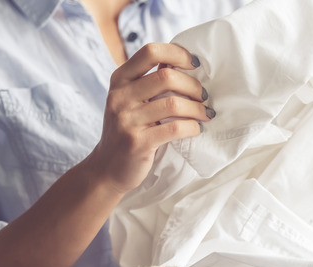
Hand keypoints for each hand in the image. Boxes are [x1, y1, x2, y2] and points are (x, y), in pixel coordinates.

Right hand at [87, 43, 213, 194]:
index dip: (177, 53)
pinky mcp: (138, 143)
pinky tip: (196, 129)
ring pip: (173, 103)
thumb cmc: (127, 131)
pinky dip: (192, 127)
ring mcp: (127, 120)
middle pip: (166, 76)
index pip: (150, 51)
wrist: (106, 169)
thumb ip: (149, 82)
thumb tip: (181, 62)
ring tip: (205, 114)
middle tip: (204, 97)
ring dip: (197, 109)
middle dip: (193, 86)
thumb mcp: (130, 100)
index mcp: (120, 80)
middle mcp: (120, 96)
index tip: (195, 64)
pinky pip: (175, 128)